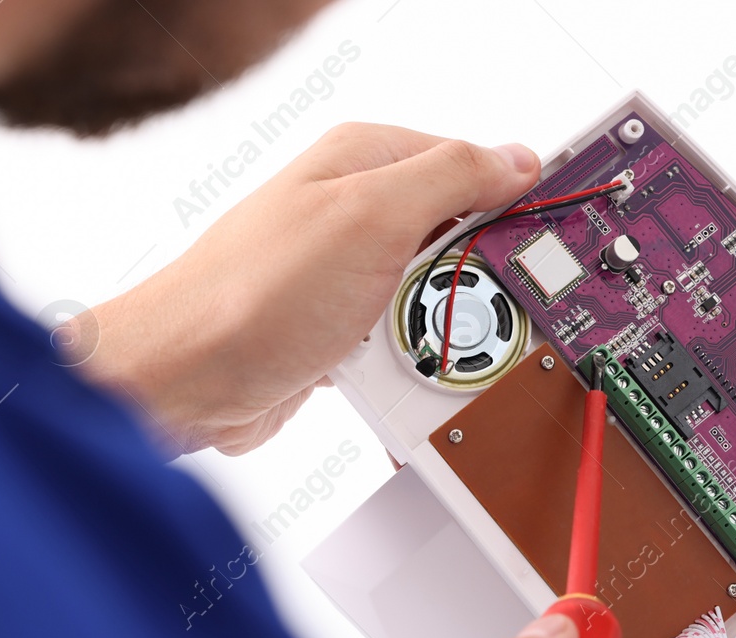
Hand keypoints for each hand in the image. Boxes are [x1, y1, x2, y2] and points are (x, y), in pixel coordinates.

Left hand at [75, 124, 540, 454]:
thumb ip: (449, 176)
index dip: (518, 202)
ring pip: (440, 300)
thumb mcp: (368, 218)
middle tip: (461, 302)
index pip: (474, 164)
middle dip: (473, 283)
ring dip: (437, 331)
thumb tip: (515, 157)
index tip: (552, 236)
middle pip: (464, 241)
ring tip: (406, 340)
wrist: (183, 382)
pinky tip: (391, 370)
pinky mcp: (344, 330)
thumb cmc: (248, 296)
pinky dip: (411, 364)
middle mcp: (356, 211)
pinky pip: (408, 344)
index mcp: (365, 161)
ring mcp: (350, 273)